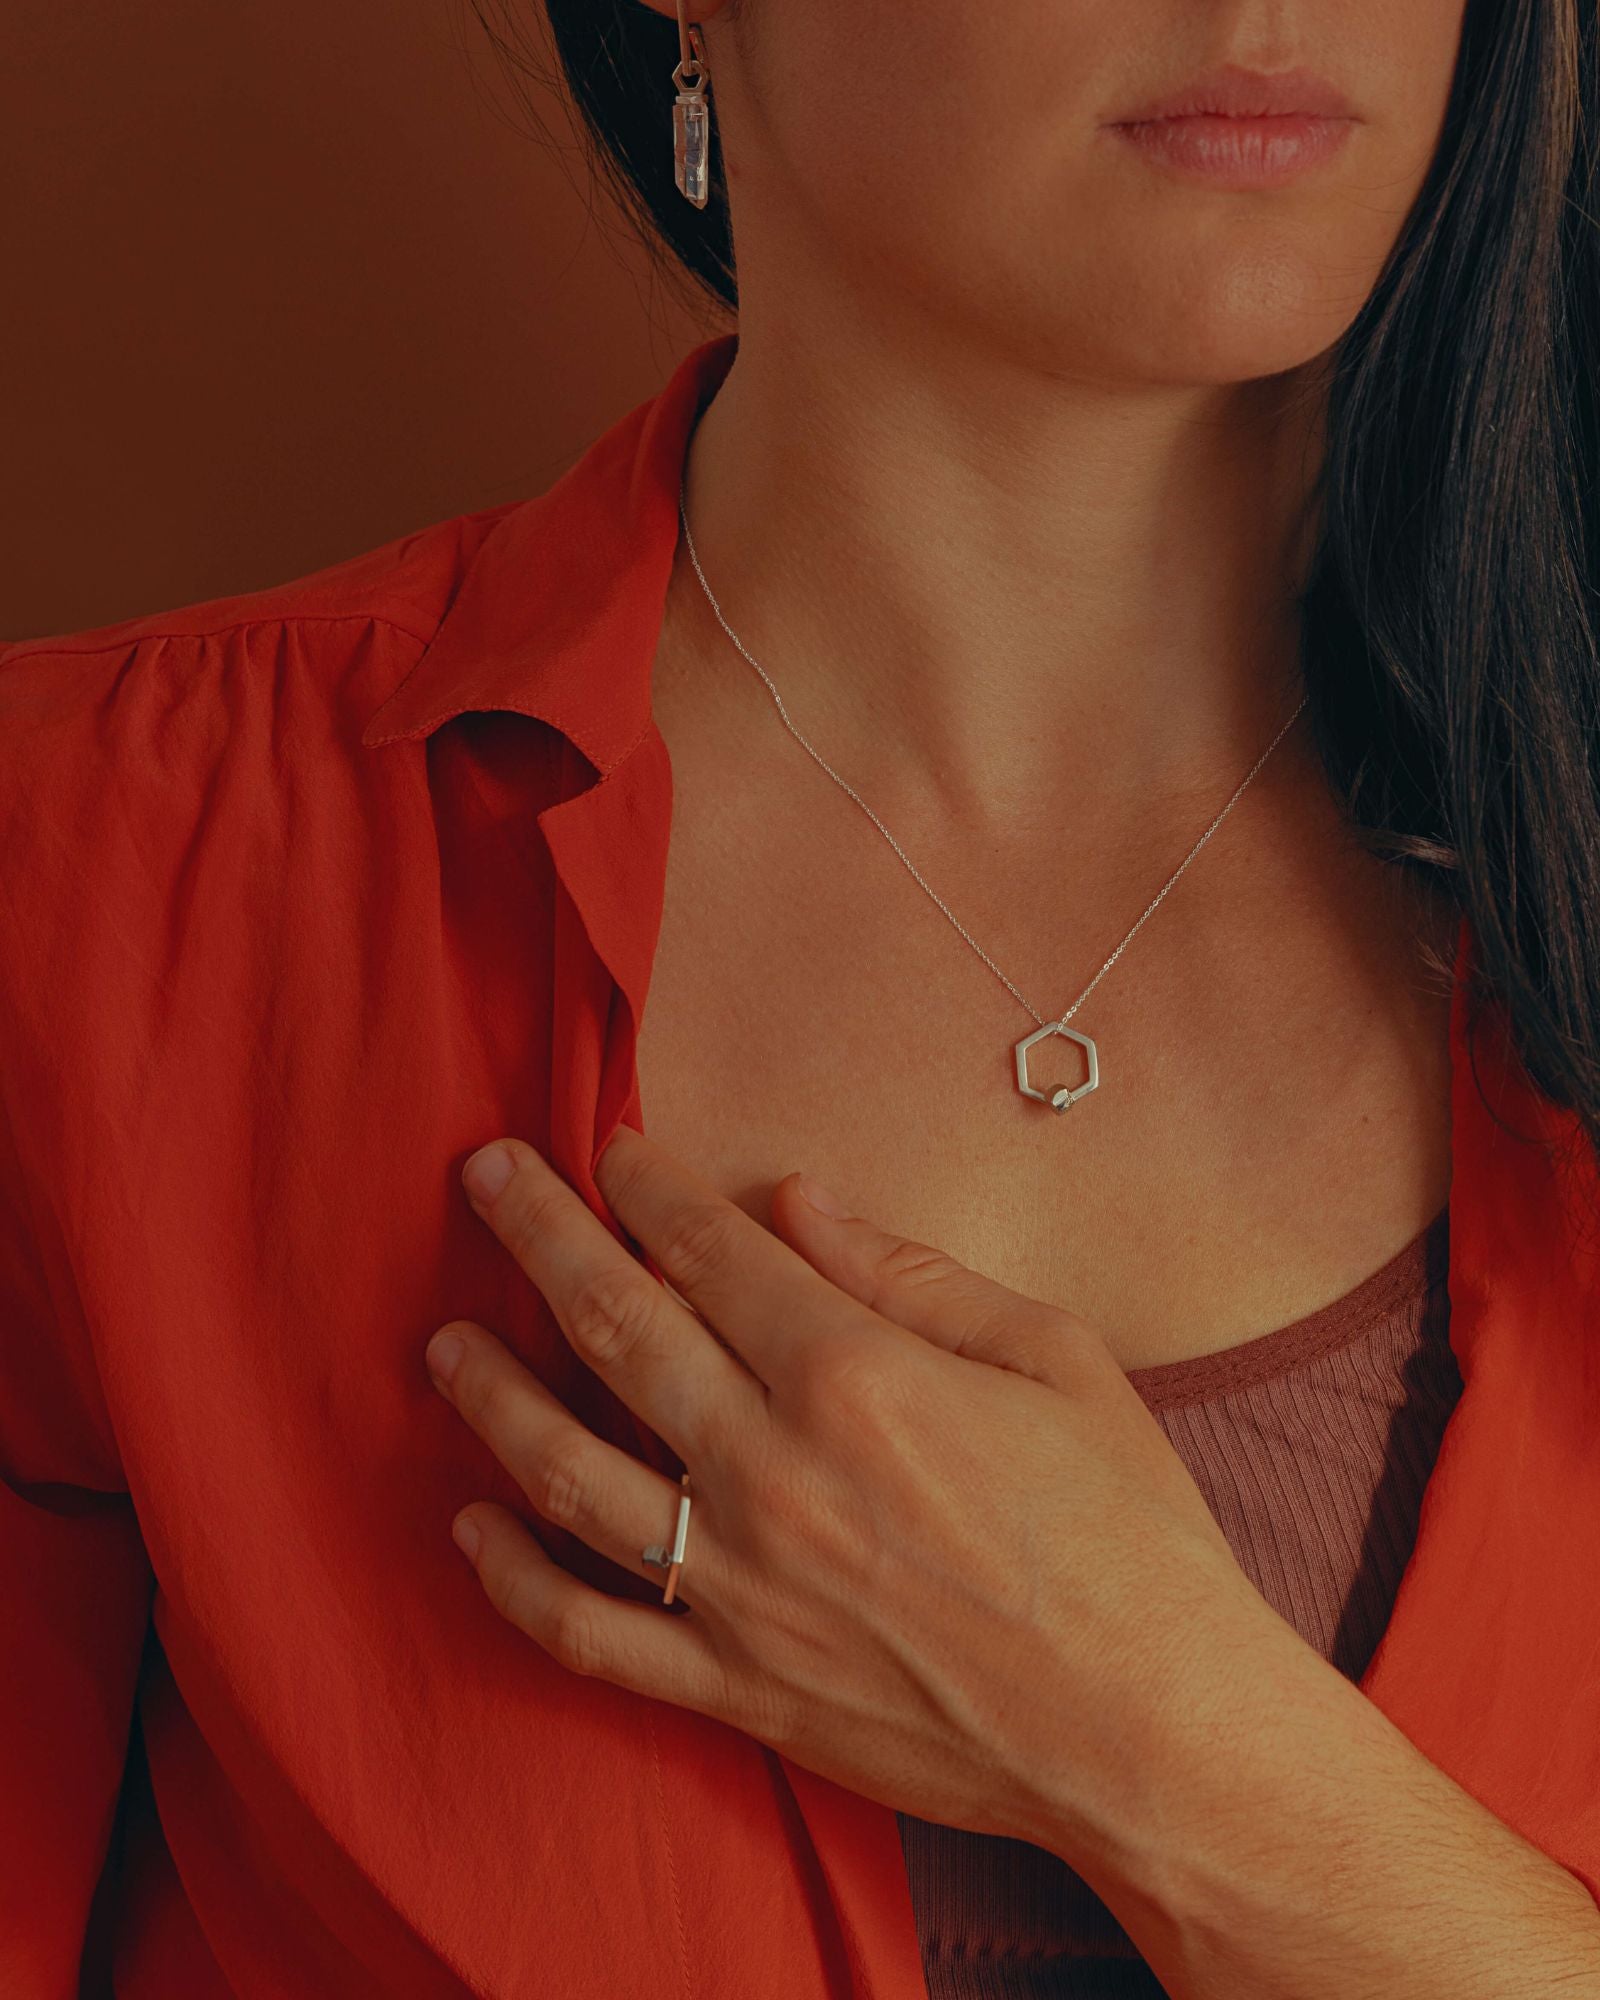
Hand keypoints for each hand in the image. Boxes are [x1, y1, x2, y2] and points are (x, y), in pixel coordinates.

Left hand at [424, 1124, 1285, 1867]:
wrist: (1153, 1732)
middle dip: (537, 1234)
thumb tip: (795, 1199)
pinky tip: (469, 1526)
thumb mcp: (1054, 1359)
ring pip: (566, 1468)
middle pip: (613, 1325)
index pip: (706, 1248)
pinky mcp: (735, 1686)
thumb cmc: (1126, 1535)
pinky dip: (511, 1577)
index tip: (608, 1146)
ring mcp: (740, 1585)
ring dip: (491, 1392)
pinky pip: (587, 1629)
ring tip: (444, 1341)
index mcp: (855, 1373)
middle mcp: (773, 1468)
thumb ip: (910, 1271)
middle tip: (484, 1176)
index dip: (645, 1185)